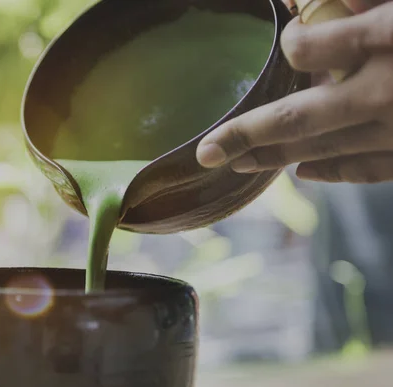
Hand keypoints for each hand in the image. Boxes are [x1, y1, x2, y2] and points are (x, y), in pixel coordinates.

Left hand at [196, 1, 392, 182]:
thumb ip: (361, 2)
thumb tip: (306, 2)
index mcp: (385, 37)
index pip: (303, 49)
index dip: (291, 43)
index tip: (293, 39)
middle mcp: (383, 90)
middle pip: (296, 118)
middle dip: (245, 134)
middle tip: (208, 152)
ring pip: (323, 148)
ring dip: (275, 157)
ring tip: (240, 162)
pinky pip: (365, 169)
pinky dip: (331, 172)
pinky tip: (303, 172)